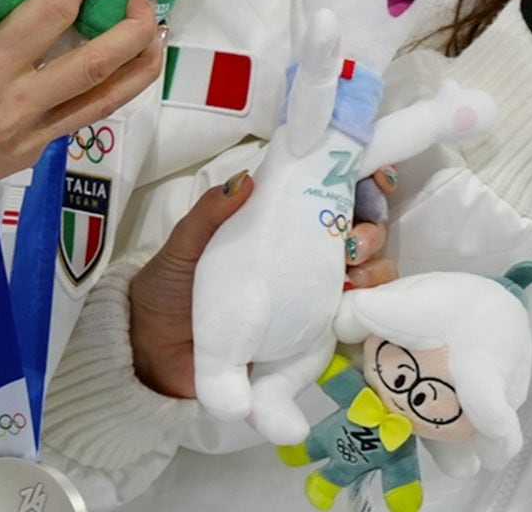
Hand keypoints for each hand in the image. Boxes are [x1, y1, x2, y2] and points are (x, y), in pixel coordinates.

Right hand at [0, 0, 163, 209]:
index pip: (51, 15)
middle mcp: (15, 106)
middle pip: (96, 63)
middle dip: (131, 28)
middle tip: (144, 1)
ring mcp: (27, 137)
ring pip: (102, 101)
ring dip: (138, 69)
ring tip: (157, 39)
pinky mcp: (29, 157)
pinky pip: (75, 121)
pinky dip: (99, 95)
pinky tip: (111, 74)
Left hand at [130, 171, 401, 396]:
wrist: (154, 352)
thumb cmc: (171, 288)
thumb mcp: (185, 245)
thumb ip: (211, 214)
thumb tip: (246, 180)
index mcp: (278, 224)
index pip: (331, 195)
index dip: (362, 183)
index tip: (374, 181)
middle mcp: (304, 257)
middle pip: (361, 233)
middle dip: (372, 229)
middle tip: (353, 242)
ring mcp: (313, 297)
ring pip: (369, 275)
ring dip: (376, 269)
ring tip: (353, 277)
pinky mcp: (313, 338)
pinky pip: (354, 323)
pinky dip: (367, 312)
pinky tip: (355, 308)